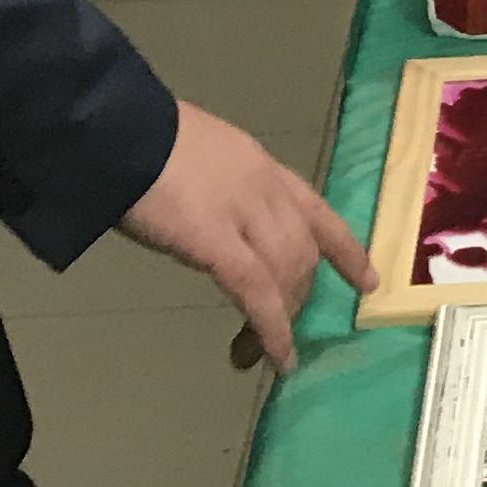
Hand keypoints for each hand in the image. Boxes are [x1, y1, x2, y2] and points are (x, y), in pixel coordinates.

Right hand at [113, 101, 377, 375]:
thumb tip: (219, 223)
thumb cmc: (143, 140)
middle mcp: (267, 190)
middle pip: (304, 254)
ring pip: (286, 276)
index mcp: (262, 167)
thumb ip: (221, 190)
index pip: (319, 211)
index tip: (368, 282)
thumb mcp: (201, 158)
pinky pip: (258, 293)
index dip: (347, 251)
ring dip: (279, 322)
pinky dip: (272, 330)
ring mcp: (246, 214)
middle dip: (295, 299)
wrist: (118, 129)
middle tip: (268, 334)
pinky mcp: (218, 241)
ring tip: (253, 353)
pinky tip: (273, 357)